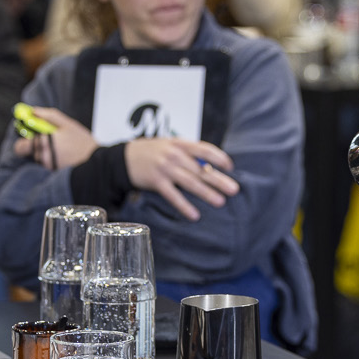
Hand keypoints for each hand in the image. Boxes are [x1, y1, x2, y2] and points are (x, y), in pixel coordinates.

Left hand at [12, 106, 97, 169]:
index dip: (24, 140)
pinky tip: (66, 153)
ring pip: (40, 157)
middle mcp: (43, 158)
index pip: (20, 147)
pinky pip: (48, 163)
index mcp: (43, 144)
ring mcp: (48, 167)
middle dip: (38, 144)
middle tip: (52, 137)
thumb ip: (48, 115)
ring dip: (47, 150)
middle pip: (31, 151)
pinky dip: (53, 157)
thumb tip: (33, 111)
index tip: (31, 133)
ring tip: (63, 146)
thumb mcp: (67, 124)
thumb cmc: (83, 142)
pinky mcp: (55, 172)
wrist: (97, 162)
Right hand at [124, 138, 239, 220]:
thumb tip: (210, 169)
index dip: (219, 158)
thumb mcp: (170, 146)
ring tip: (220, 202)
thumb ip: (189, 155)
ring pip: (190, 182)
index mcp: (180, 144)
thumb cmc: (153, 152)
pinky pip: (173, 196)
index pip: (204, 149)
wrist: (123, 158)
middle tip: (234, 189)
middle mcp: (174, 155)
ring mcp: (165, 168)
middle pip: (200, 169)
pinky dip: (184, 206)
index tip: (231, 167)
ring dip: (206, 193)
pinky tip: (195, 215)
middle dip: (219, 180)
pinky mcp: (155, 182)